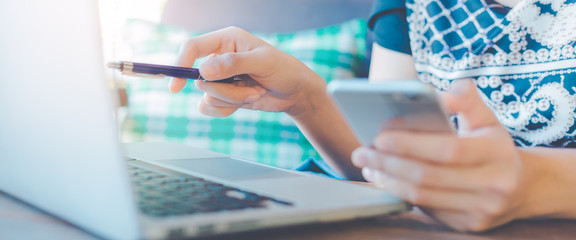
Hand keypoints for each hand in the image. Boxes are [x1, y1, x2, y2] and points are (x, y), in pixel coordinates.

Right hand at [172, 27, 326, 117]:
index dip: (180, 64)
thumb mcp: (262, 63)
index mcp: (226, 39)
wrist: (294, 92)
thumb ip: (233, 64)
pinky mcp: (222, 94)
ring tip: (254, 93)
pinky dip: (226, 110)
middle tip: (252, 88)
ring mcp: (220, 77)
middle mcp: (219, 57)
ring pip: (207, 96)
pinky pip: (209, 107)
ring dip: (233, 100)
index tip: (176, 86)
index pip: (192, 47)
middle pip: (200, 79)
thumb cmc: (284, 70)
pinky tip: (245, 102)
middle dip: (227, 90)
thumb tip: (204, 70)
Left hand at [351, 80, 526, 231]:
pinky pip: (425, 210)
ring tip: (368, 165)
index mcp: (497, 154)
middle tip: (361, 152)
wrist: (523, 188)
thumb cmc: (494, 147)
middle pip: (428, 175)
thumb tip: (444, 93)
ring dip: (388, 180)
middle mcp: (493, 186)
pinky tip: (384, 180)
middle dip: (388, 163)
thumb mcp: (488, 119)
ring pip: (422, 196)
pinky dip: (400, 193)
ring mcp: (480, 211)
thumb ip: (467, 101)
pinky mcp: (467, 226)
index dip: (411, 144)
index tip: (380, 136)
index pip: (447, 149)